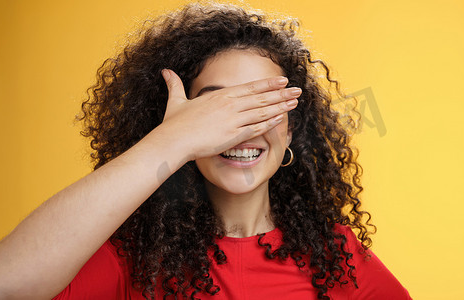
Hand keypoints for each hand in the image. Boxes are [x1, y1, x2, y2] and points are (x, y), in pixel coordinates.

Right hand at [156, 68, 299, 161]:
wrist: (173, 141)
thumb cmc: (173, 124)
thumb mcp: (175, 101)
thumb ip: (175, 85)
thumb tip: (166, 72)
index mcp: (220, 96)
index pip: (251, 87)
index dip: (268, 84)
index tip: (282, 80)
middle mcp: (230, 105)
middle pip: (262, 97)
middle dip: (282, 93)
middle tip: (298, 90)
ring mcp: (233, 120)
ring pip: (263, 111)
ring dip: (281, 106)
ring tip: (295, 103)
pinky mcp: (233, 135)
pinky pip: (256, 128)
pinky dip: (270, 123)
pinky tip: (282, 119)